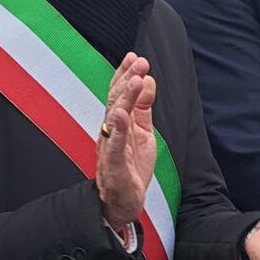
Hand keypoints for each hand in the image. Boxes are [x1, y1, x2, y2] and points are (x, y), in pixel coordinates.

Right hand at [97, 53, 157, 228]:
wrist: (123, 202)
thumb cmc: (131, 166)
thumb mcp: (143, 131)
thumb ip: (144, 107)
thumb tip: (149, 80)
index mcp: (117, 123)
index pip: (119, 94)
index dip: (125, 74)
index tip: (134, 57)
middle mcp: (110, 131)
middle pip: (116, 100)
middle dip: (127, 79)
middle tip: (140, 61)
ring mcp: (110, 146)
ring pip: (114, 117)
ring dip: (125, 96)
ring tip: (136, 78)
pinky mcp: (114, 164)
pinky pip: (114, 144)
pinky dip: (118, 127)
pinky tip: (123, 113)